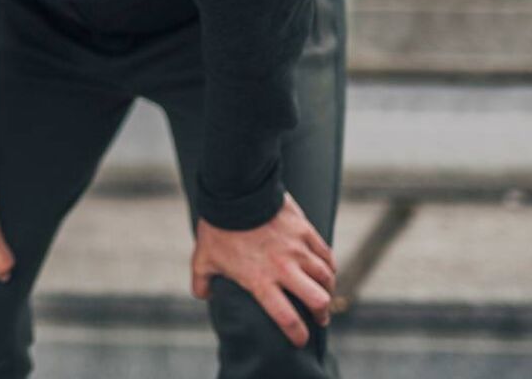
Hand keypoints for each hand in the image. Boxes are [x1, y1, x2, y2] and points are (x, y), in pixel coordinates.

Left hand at [190, 191, 336, 347]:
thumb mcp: (203, 259)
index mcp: (261, 280)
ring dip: (328, 288)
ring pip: (326, 277)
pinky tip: (327, 269)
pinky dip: (330, 265)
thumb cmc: (217, 228)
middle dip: (322, 313)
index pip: (285, 317)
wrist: (234, 192)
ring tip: (325, 292)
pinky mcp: (305, 231)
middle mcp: (284, 269)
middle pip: (317, 300)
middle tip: (321, 317)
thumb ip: (202, 282)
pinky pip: (326, 254)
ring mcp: (297, 249)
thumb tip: (204, 295)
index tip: (301, 340)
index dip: (297, 334)